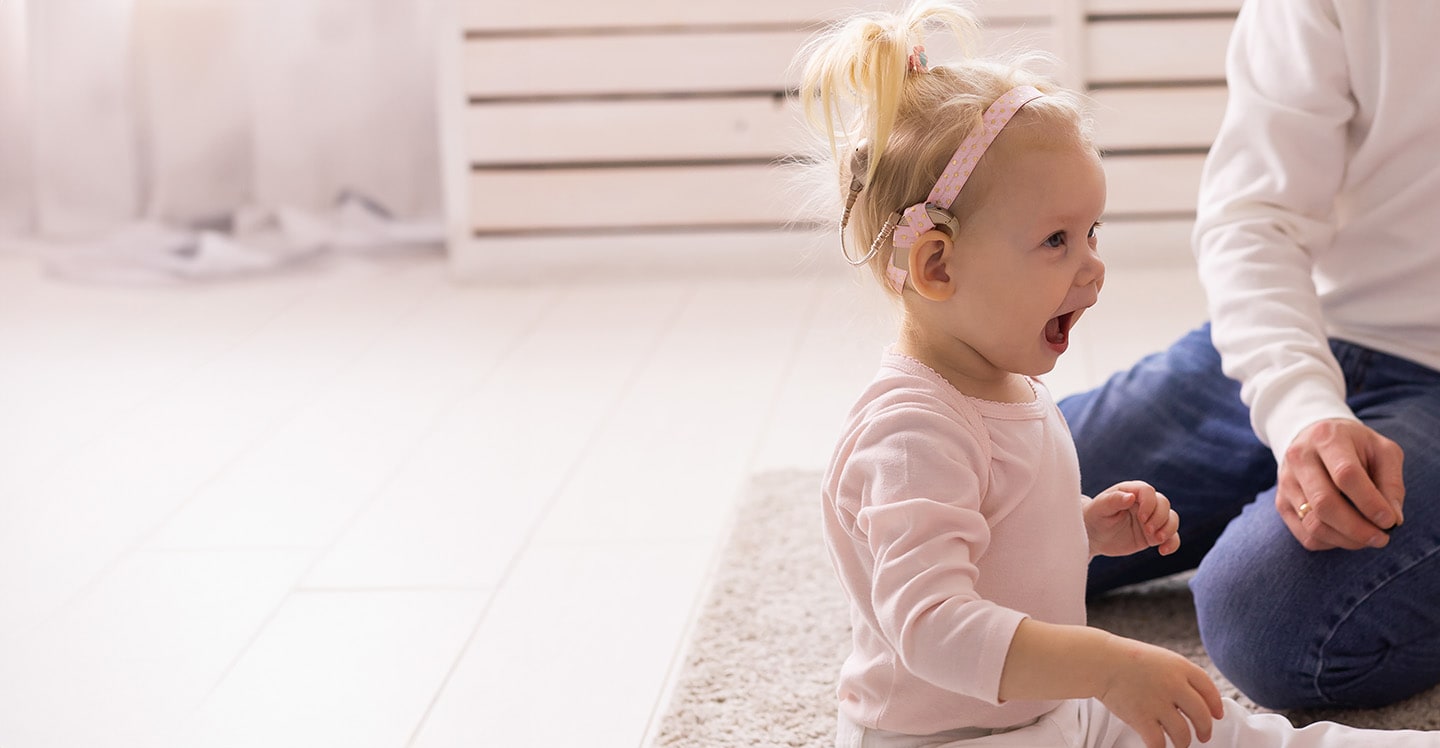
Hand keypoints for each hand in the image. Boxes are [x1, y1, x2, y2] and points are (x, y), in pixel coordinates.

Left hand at [1085, 480, 1179, 557]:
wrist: (1093, 535)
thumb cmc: (1094, 517)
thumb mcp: (1100, 508)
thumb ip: (1113, 500)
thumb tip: (1131, 496)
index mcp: (1131, 491)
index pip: (1148, 491)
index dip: (1149, 504)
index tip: (1141, 518)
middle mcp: (1144, 503)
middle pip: (1163, 504)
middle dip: (1159, 517)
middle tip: (1147, 530)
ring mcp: (1151, 519)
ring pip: (1171, 519)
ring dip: (1168, 529)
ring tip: (1156, 540)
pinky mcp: (1153, 534)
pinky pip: (1172, 537)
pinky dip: (1172, 543)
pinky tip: (1163, 551)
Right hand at [1098, 636, 1224, 747]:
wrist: (1099, 661)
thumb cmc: (1128, 659)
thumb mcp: (1161, 658)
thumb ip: (1179, 675)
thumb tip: (1198, 701)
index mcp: (1180, 667)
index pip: (1209, 690)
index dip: (1216, 705)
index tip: (1217, 715)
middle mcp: (1173, 684)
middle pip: (1201, 715)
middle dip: (1205, 730)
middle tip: (1203, 736)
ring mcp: (1157, 702)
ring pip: (1183, 734)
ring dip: (1183, 742)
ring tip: (1180, 743)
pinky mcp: (1140, 717)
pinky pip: (1158, 742)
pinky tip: (1159, 746)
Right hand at [1278, 418, 1404, 550]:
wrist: (1313, 439)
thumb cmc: (1356, 447)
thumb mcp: (1382, 451)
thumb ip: (1391, 483)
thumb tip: (1393, 519)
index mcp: (1327, 439)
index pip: (1346, 475)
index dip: (1370, 503)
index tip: (1390, 521)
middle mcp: (1299, 458)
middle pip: (1324, 503)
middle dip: (1358, 529)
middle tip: (1382, 539)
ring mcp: (1286, 482)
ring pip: (1313, 524)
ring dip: (1346, 540)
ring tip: (1367, 539)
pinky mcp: (1281, 503)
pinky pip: (1306, 536)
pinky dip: (1331, 543)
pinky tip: (1347, 535)